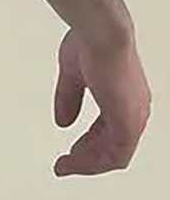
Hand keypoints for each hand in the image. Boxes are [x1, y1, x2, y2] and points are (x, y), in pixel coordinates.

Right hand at [53, 28, 150, 176]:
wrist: (101, 34)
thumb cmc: (91, 43)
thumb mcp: (74, 75)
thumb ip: (70, 99)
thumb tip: (63, 120)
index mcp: (125, 98)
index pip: (109, 133)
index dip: (89, 145)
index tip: (70, 153)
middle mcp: (135, 111)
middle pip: (113, 149)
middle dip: (87, 159)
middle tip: (66, 164)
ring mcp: (133, 118)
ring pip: (114, 155)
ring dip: (88, 163)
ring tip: (66, 165)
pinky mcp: (127, 123)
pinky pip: (115, 155)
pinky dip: (94, 162)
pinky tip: (75, 161)